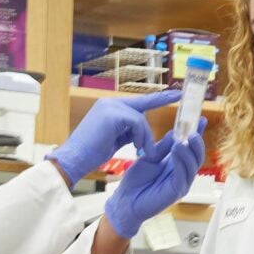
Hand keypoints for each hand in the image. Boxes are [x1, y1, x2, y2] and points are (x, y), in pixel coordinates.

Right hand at [49, 90, 183, 182]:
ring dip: (146, 137)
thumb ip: (128, 132)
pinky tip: (138, 149)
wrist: (74, 159)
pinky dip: (141, 137)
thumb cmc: (91, 154)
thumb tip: (141, 132)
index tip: (174, 93)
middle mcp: (109, 103)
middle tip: (179, 95)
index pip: (137, 103)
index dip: (156, 98)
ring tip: (144, 151)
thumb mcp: (114, 140)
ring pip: (140, 118)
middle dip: (161, 101)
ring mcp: (110, 107)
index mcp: (109, 108)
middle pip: (142, 106)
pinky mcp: (113, 114)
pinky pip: (137, 123)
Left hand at [103, 131, 207, 237]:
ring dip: (189, 151)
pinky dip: (181, 162)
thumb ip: (162, 147)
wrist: (126, 201)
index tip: (202, 119)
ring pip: (192, 165)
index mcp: (177, 164)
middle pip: (196, 156)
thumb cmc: (137, 181)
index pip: (190, 147)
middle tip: (194, 131)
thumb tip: (174, 132)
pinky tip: (177, 151)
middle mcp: (182, 173)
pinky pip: (182, 175)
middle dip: (197, 143)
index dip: (197, 134)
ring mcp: (181, 183)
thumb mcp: (150, 158)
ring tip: (184, 139)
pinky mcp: (176, 192)